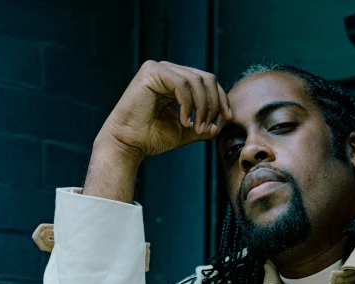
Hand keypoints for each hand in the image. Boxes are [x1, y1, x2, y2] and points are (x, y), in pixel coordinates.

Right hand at [97, 60, 231, 160]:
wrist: (127, 144)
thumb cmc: (150, 139)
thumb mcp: (183, 132)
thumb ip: (201, 126)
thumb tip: (219, 128)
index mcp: (176, 81)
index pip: (207, 82)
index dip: (221, 99)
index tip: (227, 119)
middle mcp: (169, 71)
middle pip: (206, 78)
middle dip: (213, 104)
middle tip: (209, 127)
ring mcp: (160, 69)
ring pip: (196, 81)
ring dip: (202, 108)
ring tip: (197, 128)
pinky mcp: (151, 72)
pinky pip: (181, 83)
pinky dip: (188, 104)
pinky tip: (184, 121)